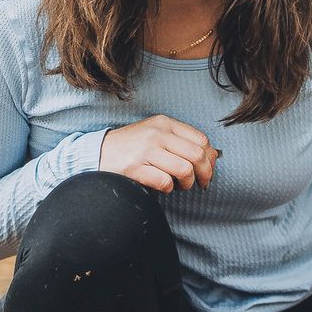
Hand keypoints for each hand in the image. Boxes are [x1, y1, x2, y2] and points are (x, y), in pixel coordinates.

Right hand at [99, 114, 218, 191]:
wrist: (97, 152)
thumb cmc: (131, 146)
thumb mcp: (156, 134)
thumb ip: (181, 141)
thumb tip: (213, 155)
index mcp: (164, 123)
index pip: (201, 140)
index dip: (210, 159)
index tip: (207, 169)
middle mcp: (156, 134)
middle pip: (197, 156)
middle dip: (204, 174)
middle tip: (201, 183)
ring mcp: (145, 150)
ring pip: (184, 170)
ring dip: (187, 183)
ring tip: (180, 186)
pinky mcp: (134, 167)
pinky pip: (164, 182)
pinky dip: (168, 189)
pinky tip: (163, 186)